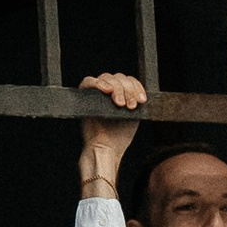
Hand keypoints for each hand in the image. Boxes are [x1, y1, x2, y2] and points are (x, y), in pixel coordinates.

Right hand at [78, 71, 145, 194]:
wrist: (107, 149)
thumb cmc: (119, 136)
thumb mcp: (133, 116)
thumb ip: (135, 100)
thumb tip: (139, 90)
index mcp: (121, 94)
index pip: (129, 80)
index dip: (136, 87)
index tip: (142, 100)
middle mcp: (108, 92)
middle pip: (119, 77)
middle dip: (128, 90)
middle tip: (130, 105)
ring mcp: (96, 93)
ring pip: (107, 77)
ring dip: (117, 88)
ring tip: (120, 105)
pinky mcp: (85, 96)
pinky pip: (89, 81)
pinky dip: (98, 83)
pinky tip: (107, 91)